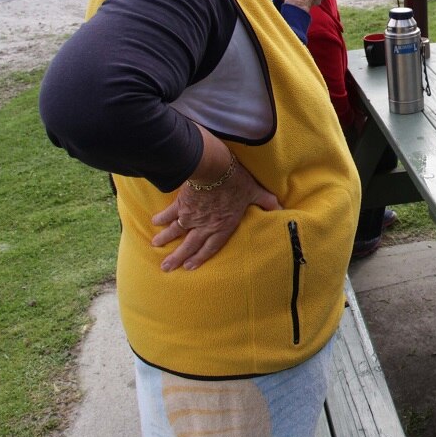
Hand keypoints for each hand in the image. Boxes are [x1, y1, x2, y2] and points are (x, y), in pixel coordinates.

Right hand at [151, 156, 282, 270]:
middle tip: (166, 268)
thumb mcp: (255, 192)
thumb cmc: (237, 181)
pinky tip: (154, 223)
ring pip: (176, 231)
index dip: (201, 257)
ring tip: (155, 247)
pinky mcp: (181, 204)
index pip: (212, 246)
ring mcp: (191, 215)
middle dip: (178, 257)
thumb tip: (281, 209)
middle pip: (190, 244)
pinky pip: (169, 214)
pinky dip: (161, 218)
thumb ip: (266, 202)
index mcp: (223, 225)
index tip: (190, 267)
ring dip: (165, 240)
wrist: (214, 168)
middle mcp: (205, 225)